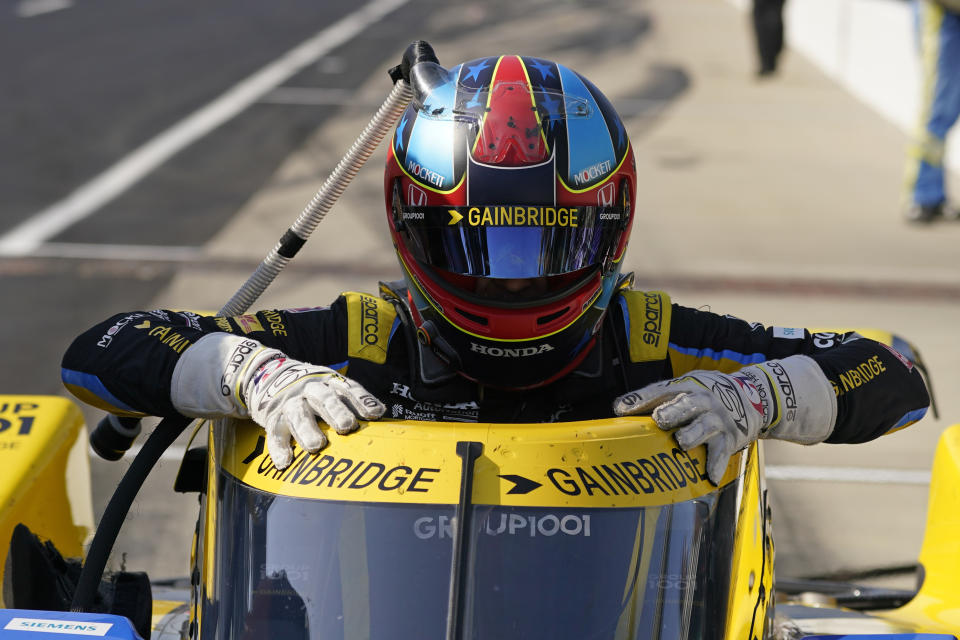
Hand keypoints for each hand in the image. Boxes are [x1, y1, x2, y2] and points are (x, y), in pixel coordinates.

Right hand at [171, 334, 384, 469]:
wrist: (268, 375)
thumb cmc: (312, 390)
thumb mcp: (331, 387)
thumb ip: (351, 402)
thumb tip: (380, 417)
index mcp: (329, 382)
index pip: (349, 389)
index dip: (362, 400)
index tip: (376, 413)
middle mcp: (310, 390)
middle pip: (324, 399)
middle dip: (336, 412)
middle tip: (347, 427)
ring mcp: (290, 403)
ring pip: (299, 415)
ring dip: (308, 431)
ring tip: (317, 446)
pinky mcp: (272, 418)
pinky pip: (275, 433)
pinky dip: (279, 448)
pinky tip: (285, 462)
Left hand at [613, 356, 834, 484]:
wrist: (756, 396)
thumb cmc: (707, 395)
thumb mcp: (687, 387)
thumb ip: (659, 399)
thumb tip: (620, 411)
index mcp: (687, 386)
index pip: (661, 391)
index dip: (641, 399)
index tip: (621, 409)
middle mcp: (704, 400)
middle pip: (687, 405)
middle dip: (673, 412)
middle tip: (659, 420)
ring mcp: (718, 420)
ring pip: (703, 428)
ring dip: (692, 435)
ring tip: (681, 443)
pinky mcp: (731, 438)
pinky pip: (722, 453)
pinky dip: (715, 465)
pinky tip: (709, 476)